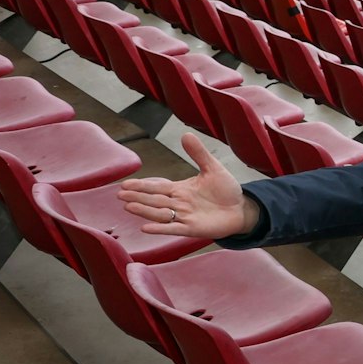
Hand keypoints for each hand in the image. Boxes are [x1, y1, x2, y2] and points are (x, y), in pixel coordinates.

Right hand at [117, 133, 258, 237]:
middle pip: (154, 200)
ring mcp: (184, 216)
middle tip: (120, 195)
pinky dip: (161, 228)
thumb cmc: (226, 190)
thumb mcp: (212, 168)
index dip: (142, 186)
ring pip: (160, 213)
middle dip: (138, 197)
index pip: (157, 187)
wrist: (242, 209)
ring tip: (128, 206)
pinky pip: (174, 228)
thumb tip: (185, 134)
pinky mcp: (192, 228)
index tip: (125, 184)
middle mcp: (179, 203)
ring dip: (144, 210)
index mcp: (180, 189)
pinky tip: (146, 227)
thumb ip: (198, 153)